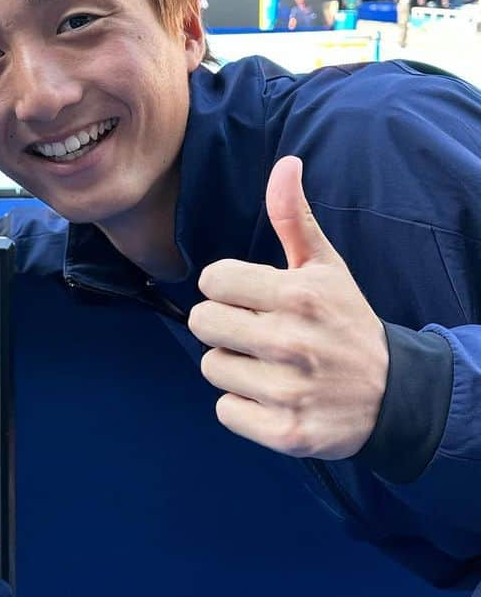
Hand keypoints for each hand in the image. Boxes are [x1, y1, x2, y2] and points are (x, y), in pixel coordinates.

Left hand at [188, 157, 388, 460]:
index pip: (212, 281)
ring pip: (211, 368)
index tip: (251, 297)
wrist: (395, 395)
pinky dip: (242, 407)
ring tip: (269, 365)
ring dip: (233, 367)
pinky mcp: (286, 432)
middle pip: (202, 323)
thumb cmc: (346, 322)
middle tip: (256, 332)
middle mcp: (291, 341)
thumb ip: (294, 217)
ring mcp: (288, 390)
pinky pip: (225, 411)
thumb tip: (285, 164)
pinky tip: (273, 396)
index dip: (226, 288)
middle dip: (223, 326)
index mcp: (297, 295)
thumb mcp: (325, 267)